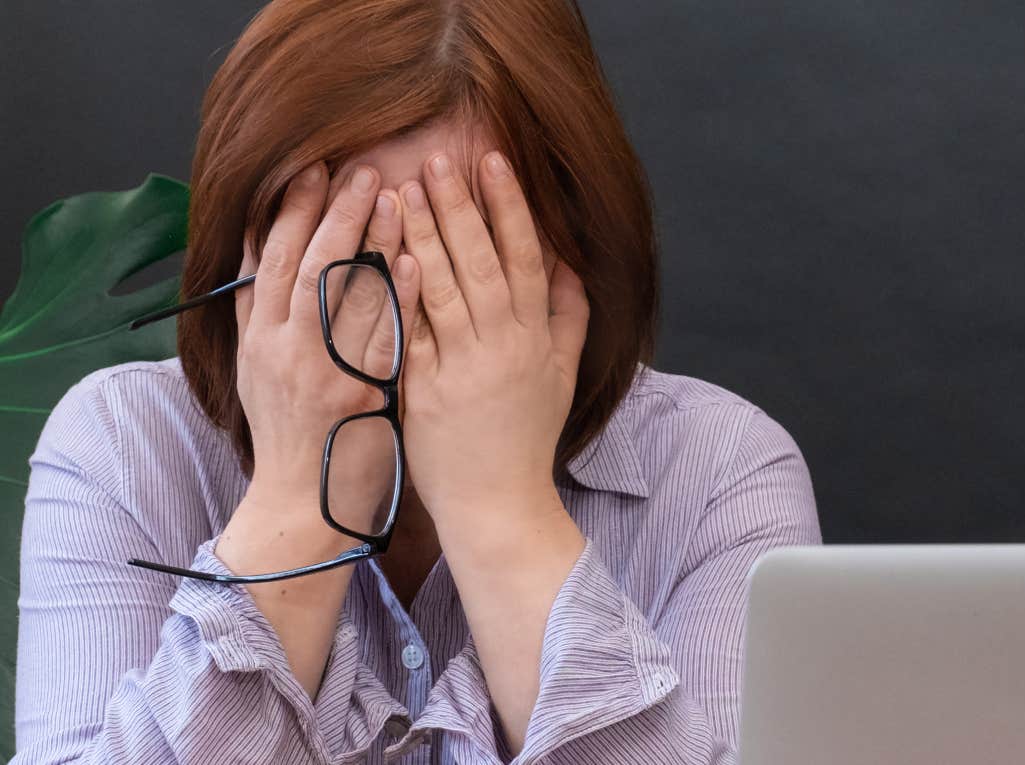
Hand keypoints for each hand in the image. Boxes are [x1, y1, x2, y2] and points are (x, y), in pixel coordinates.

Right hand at [230, 161, 418, 556]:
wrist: (303, 504)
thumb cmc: (288, 433)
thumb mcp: (255, 368)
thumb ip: (257, 310)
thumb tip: (258, 248)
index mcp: (260, 339)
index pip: (273, 260)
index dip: (292, 211)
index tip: (314, 169)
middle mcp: (288, 350)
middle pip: (309, 267)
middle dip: (336, 214)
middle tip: (362, 169)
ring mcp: (327, 372)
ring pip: (348, 296)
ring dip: (374, 242)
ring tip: (398, 197)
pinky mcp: (365, 394)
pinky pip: (386, 336)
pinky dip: (401, 297)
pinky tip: (420, 262)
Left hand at [395, 149, 589, 526]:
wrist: (499, 505)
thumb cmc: (527, 439)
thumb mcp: (562, 376)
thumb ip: (569, 317)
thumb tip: (569, 263)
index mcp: (537, 340)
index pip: (526, 258)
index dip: (510, 207)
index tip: (493, 161)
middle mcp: (503, 348)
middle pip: (482, 263)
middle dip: (461, 206)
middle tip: (438, 157)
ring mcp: (463, 369)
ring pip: (443, 289)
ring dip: (423, 234)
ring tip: (404, 187)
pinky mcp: (424, 392)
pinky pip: (412, 333)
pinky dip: (400, 293)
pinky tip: (387, 254)